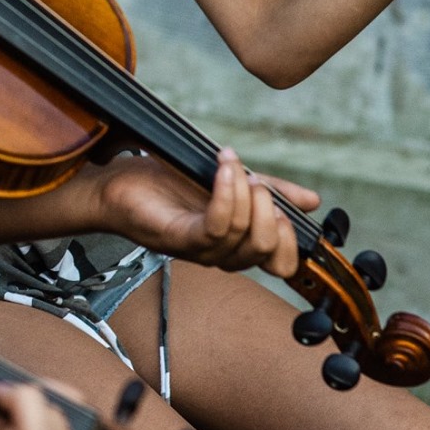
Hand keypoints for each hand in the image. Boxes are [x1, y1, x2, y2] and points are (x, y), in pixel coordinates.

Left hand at [90, 149, 319, 278]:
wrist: (117, 181)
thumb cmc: (166, 183)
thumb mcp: (228, 181)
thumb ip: (269, 190)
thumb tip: (312, 201)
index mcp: (235, 244)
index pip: (281, 265)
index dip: (293, 241)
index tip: (285, 206)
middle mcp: (219, 254)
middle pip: (267, 252)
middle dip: (270, 211)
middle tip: (256, 180)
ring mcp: (197, 250)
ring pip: (242, 237)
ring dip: (245, 194)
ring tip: (233, 165)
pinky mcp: (177, 238)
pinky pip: (215, 227)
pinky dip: (226, 195)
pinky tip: (222, 169)